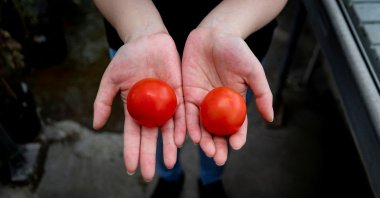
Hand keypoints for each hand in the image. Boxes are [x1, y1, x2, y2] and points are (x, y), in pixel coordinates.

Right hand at [93, 33, 185, 180]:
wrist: (146, 39)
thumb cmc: (127, 58)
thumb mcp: (110, 79)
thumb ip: (103, 102)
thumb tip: (95, 126)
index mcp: (135, 110)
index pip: (132, 135)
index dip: (131, 151)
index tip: (130, 168)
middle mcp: (151, 110)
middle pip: (151, 137)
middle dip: (149, 156)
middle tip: (148, 175)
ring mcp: (166, 103)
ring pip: (169, 129)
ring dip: (169, 147)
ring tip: (169, 163)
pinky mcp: (180, 93)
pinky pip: (182, 112)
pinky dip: (182, 126)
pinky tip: (181, 140)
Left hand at [182, 27, 272, 164]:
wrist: (214, 34)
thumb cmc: (236, 50)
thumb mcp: (253, 71)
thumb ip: (262, 93)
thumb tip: (271, 118)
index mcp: (235, 103)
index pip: (237, 125)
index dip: (237, 137)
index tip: (236, 146)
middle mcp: (218, 106)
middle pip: (217, 131)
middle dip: (218, 146)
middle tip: (217, 158)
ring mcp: (201, 101)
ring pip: (201, 126)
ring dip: (203, 140)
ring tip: (205, 150)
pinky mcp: (186, 94)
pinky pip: (185, 113)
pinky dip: (187, 125)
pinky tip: (188, 136)